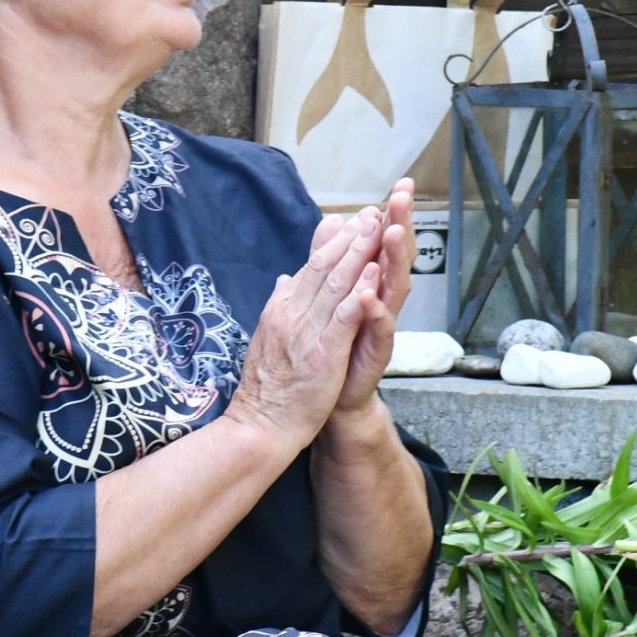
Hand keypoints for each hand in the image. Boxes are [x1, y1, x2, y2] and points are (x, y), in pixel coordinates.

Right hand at [225, 210, 380, 452]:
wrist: (260, 424)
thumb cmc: (268, 387)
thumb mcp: (270, 335)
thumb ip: (281, 304)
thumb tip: (286, 278)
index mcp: (282, 309)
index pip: (310, 268)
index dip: (333, 242)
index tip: (351, 220)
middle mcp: (292, 313)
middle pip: (323, 268)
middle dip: (350, 238)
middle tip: (370, 211)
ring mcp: (306, 331)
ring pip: (335, 285)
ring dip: (358, 254)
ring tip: (376, 228)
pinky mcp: (322, 352)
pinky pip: (343, 317)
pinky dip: (359, 293)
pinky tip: (374, 274)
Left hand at [334, 179, 415, 418]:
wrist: (332, 394)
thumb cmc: (337, 341)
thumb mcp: (332, 292)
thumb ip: (333, 257)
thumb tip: (335, 219)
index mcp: (373, 283)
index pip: (385, 243)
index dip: (393, 214)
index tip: (402, 184)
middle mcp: (383, 300)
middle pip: (396, 258)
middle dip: (401, 225)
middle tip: (404, 197)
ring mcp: (383, 325)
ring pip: (394, 288)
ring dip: (394, 261)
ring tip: (393, 233)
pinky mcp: (376, 352)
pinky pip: (378, 329)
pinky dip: (374, 311)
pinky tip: (369, 295)